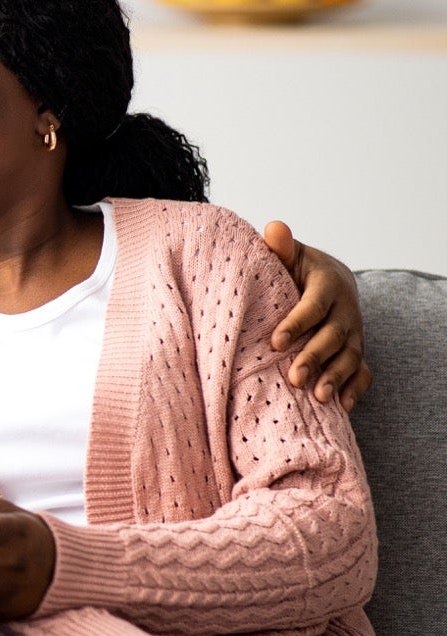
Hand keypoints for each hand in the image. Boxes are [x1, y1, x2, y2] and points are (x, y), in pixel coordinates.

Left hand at [263, 221, 371, 410]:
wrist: (327, 280)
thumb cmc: (298, 268)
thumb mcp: (290, 255)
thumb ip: (281, 246)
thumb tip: (273, 228)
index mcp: (329, 284)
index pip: (314, 305)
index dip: (297, 323)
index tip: (275, 342)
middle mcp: (346, 310)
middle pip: (333, 336)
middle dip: (315, 358)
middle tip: (294, 378)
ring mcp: (354, 332)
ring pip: (350, 357)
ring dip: (335, 378)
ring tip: (318, 397)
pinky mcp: (356, 350)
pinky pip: (362, 372)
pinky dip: (355, 389)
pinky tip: (341, 407)